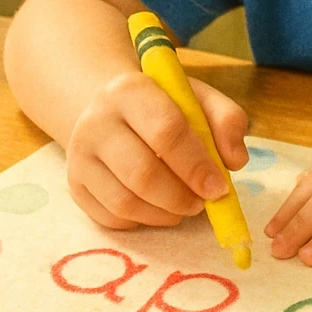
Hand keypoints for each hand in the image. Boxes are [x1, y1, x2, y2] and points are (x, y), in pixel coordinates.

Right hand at [66, 72, 248, 229]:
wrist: (111, 110)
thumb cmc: (163, 105)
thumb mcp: (198, 98)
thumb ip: (227, 120)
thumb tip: (235, 161)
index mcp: (130, 90)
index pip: (166, 131)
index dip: (196, 165)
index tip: (218, 188)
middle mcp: (96, 121)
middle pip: (142, 173)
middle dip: (181, 197)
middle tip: (203, 202)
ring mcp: (80, 157)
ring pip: (125, 202)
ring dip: (165, 214)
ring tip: (185, 206)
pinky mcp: (76, 186)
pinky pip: (113, 218)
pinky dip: (144, 221)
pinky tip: (160, 208)